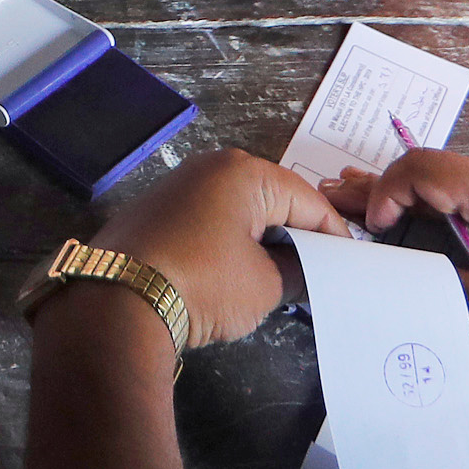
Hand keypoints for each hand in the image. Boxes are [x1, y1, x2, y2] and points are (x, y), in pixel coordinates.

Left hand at [88, 145, 352, 344]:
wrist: (117, 301)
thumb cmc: (203, 283)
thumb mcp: (265, 284)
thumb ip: (297, 272)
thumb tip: (302, 270)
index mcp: (245, 172)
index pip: (308, 201)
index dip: (334, 236)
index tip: (350, 266)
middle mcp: (211, 166)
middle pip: (274, 200)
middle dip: (297, 236)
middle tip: (320, 275)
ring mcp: (180, 186)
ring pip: (241, 211)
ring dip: (263, 241)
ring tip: (283, 279)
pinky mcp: (157, 211)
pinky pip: (211, 221)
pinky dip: (231, 243)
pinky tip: (238, 274)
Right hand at [322, 149, 468, 383]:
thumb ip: (451, 283)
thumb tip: (403, 270)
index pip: (424, 169)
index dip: (383, 192)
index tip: (367, 228)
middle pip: (436, 167)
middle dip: (387, 188)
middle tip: (335, 200)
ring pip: (457, 177)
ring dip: (417, 197)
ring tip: (371, 212)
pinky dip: (449, 203)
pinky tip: (424, 220)